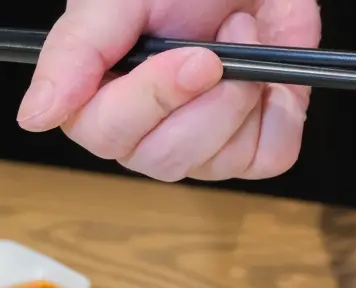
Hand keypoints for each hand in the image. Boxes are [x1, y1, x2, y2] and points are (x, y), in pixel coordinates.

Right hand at [16, 0, 320, 181]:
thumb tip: (36, 115)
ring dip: (241, 97)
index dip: (151, 100)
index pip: (106, 134)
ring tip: (241, 40)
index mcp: (102, 97)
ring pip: (219, 162)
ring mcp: (206, 148)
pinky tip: (268, 78)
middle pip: (163, 159)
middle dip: (204, 103)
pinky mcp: (258, 147)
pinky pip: (269, 156)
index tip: (193, 57)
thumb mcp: (117, 1)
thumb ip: (76, 52)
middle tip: (217, 50)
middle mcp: (151, 132)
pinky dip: (277, 114)